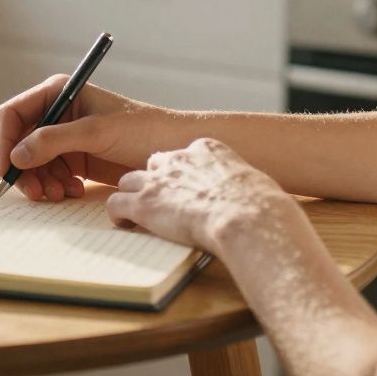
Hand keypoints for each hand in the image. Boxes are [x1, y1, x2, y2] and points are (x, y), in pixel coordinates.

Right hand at [0, 76, 165, 201]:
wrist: (174, 148)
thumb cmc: (142, 129)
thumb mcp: (96, 132)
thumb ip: (53, 140)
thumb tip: (16, 156)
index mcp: (59, 93)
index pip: (14, 114)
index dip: (6, 140)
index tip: (8, 168)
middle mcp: (58, 114)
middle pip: (20, 142)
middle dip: (24, 168)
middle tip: (35, 192)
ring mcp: (66, 138)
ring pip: (34, 163)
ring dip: (41, 181)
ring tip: (59, 194)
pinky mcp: (76, 159)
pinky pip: (51, 174)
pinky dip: (56, 186)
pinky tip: (74, 191)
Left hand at [105, 137, 296, 252]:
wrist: (246, 217)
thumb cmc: (260, 207)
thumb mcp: (254, 183)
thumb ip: (241, 185)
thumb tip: (252, 198)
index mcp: (208, 149)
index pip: (184, 154)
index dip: (182, 173)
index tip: (185, 188)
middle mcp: (178, 158)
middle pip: (154, 164)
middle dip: (155, 182)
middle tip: (160, 202)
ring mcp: (158, 180)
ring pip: (129, 181)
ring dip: (132, 196)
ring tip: (137, 215)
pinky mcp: (143, 202)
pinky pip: (116, 203)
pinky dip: (118, 215)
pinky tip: (126, 226)